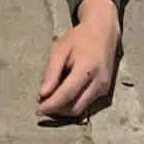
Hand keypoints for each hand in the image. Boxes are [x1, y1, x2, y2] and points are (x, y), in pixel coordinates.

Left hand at [37, 0, 119, 119]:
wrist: (103, 32)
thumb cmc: (79, 38)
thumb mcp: (60, 49)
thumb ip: (51, 73)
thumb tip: (42, 94)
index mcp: (87, 69)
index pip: (66, 95)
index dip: (51, 105)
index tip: (38, 109)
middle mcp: (98, 81)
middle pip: (75, 108)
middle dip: (57, 111)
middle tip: (41, 105)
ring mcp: (104, 87)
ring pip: (81, 109)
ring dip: (64, 109)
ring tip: (50, 100)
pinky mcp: (105, 90)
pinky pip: (87, 103)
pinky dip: (73, 103)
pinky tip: (62, 95)